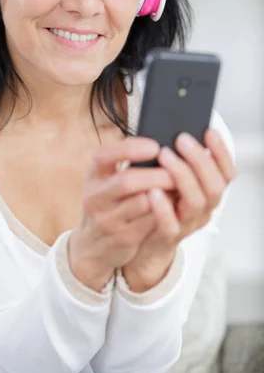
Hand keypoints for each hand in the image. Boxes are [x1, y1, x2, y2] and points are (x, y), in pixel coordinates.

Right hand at [68, 137, 176, 291]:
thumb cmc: (107, 203)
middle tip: (177, 171)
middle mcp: (95, 197)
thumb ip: (125, 164)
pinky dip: (165, 210)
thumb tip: (162, 149)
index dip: (129, 148)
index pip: (104, 155)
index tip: (155, 146)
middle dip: (157, 174)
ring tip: (178, 187)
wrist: (93, 246)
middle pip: (127, 181)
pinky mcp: (123, 237)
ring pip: (143, 202)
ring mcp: (107, 219)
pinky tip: (173, 205)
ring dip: (165, 193)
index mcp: (92, 175)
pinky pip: (151, 221)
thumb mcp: (105, 181)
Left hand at [121, 128, 236, 291]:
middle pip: (214, 186)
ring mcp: (188, 223)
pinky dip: (163, 206)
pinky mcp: (168, 236)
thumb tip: (173, 135)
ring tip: (164, 155)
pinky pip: (170, 224)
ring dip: (182, 175)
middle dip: (200, 159)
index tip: (208, 131)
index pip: (226, 173)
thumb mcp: (172, 180)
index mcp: (209, 193)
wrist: (145, 241)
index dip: (221, 152)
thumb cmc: (159, 204)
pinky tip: (153, 190)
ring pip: (196, 201)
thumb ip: (177, 163)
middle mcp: (204, 209)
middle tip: (181, 139)